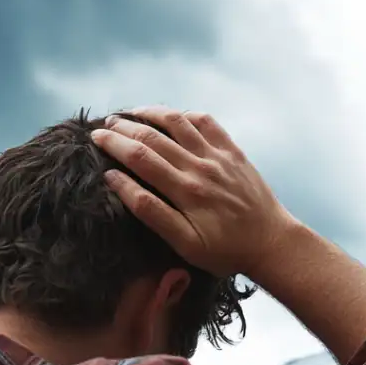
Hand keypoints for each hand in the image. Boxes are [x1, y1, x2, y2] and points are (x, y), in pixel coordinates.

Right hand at [92, 107, 297, 276]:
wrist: (272, 243)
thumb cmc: (225, 251)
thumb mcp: (184, 243)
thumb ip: (149, 211)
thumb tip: (115, 180)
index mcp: (184, 190)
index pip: (138, 157)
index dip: (113, 144)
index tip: (94, 139)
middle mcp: (200, 166)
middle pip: (152, 136)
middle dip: (123, 127)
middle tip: (103, 126)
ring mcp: (219, 156)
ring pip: (178, 121)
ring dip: (151, 113)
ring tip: (130, 113)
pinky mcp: (234, 152)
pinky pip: (206, 122)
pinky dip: (185, 114)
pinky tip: (171, 116)